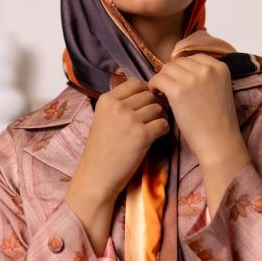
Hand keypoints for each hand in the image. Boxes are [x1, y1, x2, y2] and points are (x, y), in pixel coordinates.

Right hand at [66, 78, 169, 203]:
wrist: (97, 176)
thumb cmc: (101, 150)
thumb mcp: (103, 119)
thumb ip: (119, 105)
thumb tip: (144, 92)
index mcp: (106, 100)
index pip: (135, 84)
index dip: (146, 91)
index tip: (147, 103)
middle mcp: (118, 106)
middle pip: (149, 95)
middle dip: (155, 105)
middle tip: (154, 117)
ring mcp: (130, 120)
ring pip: (158, 108)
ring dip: (161, 117)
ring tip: (155, 127)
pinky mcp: (142, 135)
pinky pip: (163, 124)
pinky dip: (164, 129)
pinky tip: (158, 136)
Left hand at [147, 53, 244, 163]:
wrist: (219, 141)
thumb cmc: (218, 121)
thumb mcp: (220, 89)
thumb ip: (205, 76)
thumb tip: (180, 69)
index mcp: (219, 67)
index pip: (194, 58)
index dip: (184, 69)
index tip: (180, 81)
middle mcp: (207, 69)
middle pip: (178, 62)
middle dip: (172, 74)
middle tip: (169, 88)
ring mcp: (192, 79)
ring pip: (167, 69)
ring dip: (162, 79)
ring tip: (163, 92)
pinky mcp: (178, 91)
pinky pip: (158, 79)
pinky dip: (154, 86)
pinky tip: (157, 95)